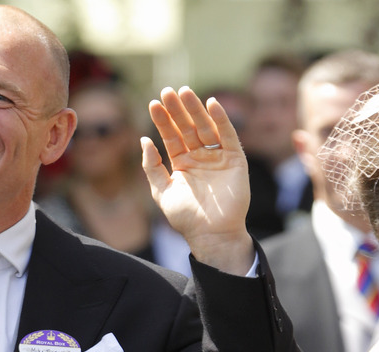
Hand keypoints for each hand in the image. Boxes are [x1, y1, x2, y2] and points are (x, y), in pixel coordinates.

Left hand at [141, 86, 253, 274]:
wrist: (211, 235)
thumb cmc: (186, 218)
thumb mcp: (162, 191)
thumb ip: (152, 167)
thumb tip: (144, 140)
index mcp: (182, 163)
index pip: (171, 136)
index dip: (163, 120)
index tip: (153, 103)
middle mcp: (200, 156)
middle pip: (187, 127)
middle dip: (178, 110)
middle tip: (168, 91)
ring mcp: (217, 156)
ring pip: (206, 127)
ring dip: (196, 109)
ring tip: (185, 92)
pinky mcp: (235, 159)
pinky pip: (228, 135)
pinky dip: (222, 119)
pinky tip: (212, 104)